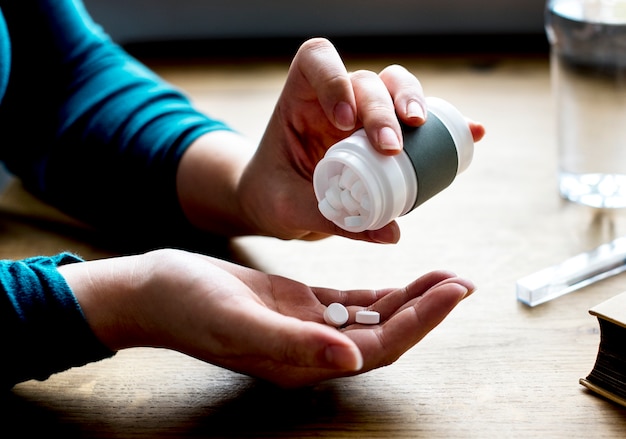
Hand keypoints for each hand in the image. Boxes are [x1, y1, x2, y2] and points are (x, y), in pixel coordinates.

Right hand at [60, 248, 474, 387]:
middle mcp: (312, 351)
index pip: (380, 346)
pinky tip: (399, 281)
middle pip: (386, 334)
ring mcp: (306, 329)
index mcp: (303, 362)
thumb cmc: (189, 307)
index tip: (454, 291)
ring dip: (409, 298)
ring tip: (443, 275)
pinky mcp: (297, 307)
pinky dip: (378, 293)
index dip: (421, 321)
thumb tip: (352, 359)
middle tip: (463, 280)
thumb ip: (295, 345)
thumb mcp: (238, 322)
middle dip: (427, 308)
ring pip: (372, 318)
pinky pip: (349, 304)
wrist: (159, 290)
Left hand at [177, 38, 484, 243]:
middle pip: (367, 81)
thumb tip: (391, 231)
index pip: (317, 62)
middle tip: (390, 147)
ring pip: (396, 88)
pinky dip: (445, 124)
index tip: (342, 121)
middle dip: (382, 108)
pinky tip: (472, 133)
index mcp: (299, 102)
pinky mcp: (384, 134)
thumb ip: (329, 219)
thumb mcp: (289, 210)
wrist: (279, 204)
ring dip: (413, 103)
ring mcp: (363, 114)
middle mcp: (336, 99)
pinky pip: (420, 122)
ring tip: (423, 128)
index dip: (333, 79)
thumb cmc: (274, 197)